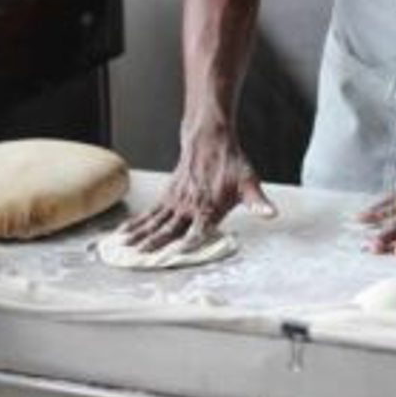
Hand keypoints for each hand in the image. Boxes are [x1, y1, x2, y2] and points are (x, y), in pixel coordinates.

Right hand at [121, 124, 276, 250]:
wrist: (210, 140)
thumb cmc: (232, 165)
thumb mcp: (249, 182)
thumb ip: (257, 202)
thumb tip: (272, 214)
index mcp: (209, 207)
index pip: (199, 230)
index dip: (190, 242)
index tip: (178, 253)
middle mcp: (189, 206)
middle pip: (169, 228)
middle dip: (154, 243)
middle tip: (140, 257)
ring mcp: (175, 201)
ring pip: (154, 222)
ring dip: (140, 235)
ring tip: (124, 248)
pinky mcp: (167, 196)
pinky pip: (149, 213)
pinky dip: (136, 223)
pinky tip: (124, 233)